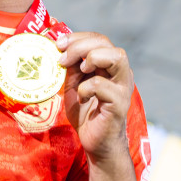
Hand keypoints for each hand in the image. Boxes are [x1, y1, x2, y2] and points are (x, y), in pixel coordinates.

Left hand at [58, 31, 135, 166]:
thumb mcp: (74, 85)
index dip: (78, 38)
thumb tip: (59, 47)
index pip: (99, 40)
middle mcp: (120, 73)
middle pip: (107, 44)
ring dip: (92, 59)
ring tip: (79, 70)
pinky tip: (82, 98)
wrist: (95, 142)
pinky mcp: (119, 103)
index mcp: (110, 66)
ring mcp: (122, 87)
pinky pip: (103, 86)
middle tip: (62, 57)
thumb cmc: (86, 113)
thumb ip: (71, 67)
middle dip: (80, 46)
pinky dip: (87, 88)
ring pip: (117, 57)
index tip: (58, 44)